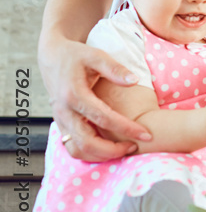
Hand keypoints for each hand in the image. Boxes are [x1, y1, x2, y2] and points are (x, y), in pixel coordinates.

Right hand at [41, 39, 151, 161]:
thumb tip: (135, 81)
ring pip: (77, 150)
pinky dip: (90, 153)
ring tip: (124, 149)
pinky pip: (73, 147)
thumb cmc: (76, 55)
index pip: (104, 118)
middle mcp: (64, 112)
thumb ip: (115, 69)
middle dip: (113, 150)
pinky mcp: (61, 124)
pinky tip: (109, 148)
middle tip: (135, 146)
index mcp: (74, 95)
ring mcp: (61, 120)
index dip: (127, 128)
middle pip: (87, 142)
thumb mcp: (95, 56)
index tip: (146, 134)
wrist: (51, 57)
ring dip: (101, 155)